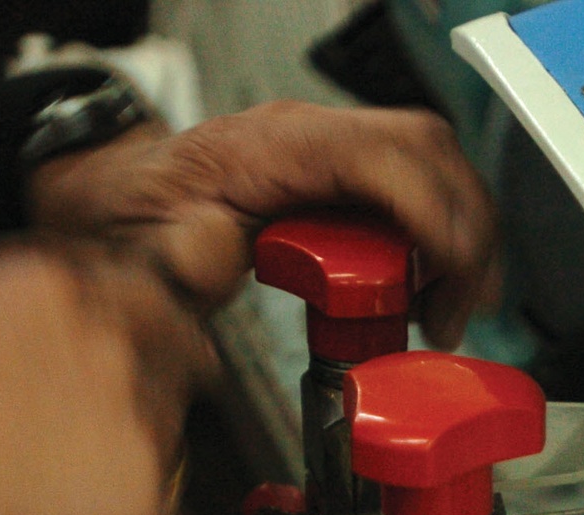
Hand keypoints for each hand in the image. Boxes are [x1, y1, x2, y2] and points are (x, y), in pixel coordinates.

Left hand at [28, 100, 499, 348]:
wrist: (119, 201)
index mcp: (272, 145)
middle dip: (464, 233)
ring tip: (448, 310)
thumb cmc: (135, 218)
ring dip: (458, 238)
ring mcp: (330, 152)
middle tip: (460, 310)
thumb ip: (184, 254)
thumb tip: (221, 257)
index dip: (433, 212)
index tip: (451, 276)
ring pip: (431, 169)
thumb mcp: (150, 247)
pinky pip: (411, 194)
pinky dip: (434, 242)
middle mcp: (312, 135)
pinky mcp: (338, 180)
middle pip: (428, 152)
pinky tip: (425, 291)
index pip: (385, 154)